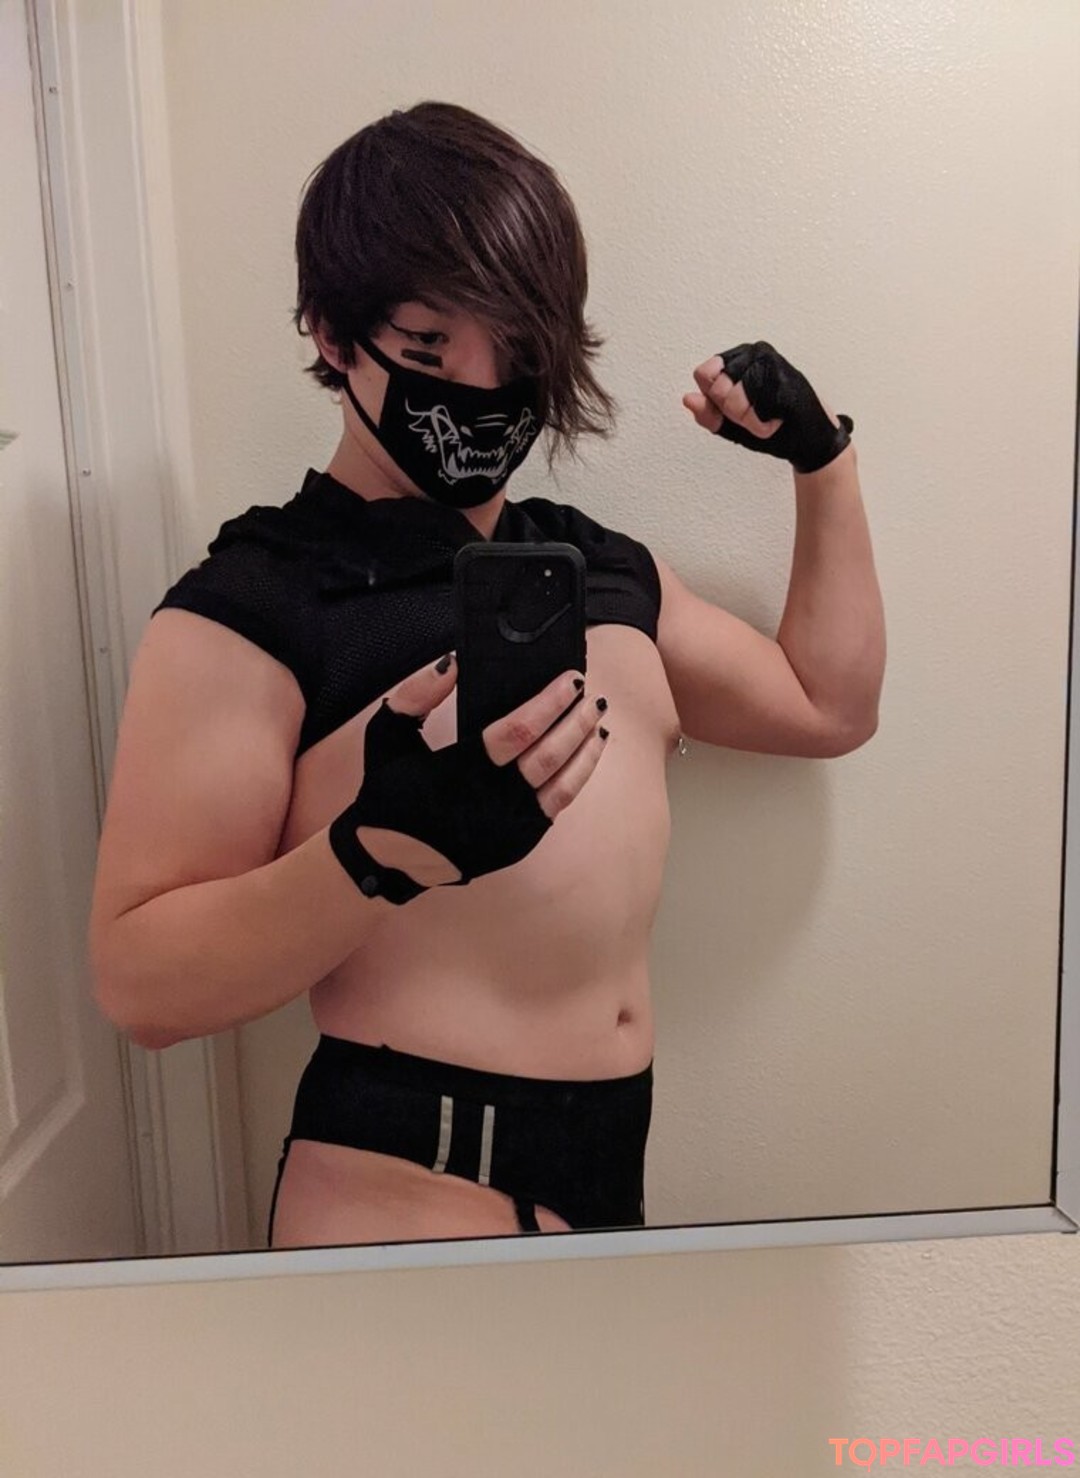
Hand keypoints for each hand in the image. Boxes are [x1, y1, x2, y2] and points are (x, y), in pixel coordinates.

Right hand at [328, 654, 609, 901]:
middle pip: (549, 756)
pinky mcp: (519, 843)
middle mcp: (491, 801)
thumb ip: (416, 695)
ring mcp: (509, 827)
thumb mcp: (386, 735)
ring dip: (585, 750)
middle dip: (575, 722)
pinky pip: (557, 805)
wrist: (388, 857)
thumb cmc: (388, 790)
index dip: (549, 703)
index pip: (518, 731)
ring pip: (563, 784)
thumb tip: (455, 662)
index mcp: (459, 771)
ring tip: (596, 721)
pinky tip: (584, 755)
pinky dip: (576, 777)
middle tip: (591, 695)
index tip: (571, 679)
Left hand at [682, 340, 853, 473]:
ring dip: (749, 421)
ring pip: (734, 402)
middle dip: (733, 412)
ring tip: (768, 416)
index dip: (715, 399)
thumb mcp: (731, 424)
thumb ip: (708, 413)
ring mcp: (772, 362)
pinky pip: (754, 413)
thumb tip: (688, 399)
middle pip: (717, 389)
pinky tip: (778, 419)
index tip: (735, 406)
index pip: (703, 375)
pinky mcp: (785, 379)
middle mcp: (754, 352)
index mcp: (738, 358)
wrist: (809, 441)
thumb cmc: (773, 426)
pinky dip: (762, 426)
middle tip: (756, 412)